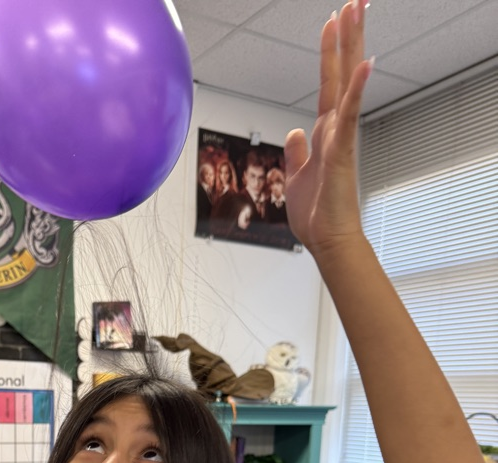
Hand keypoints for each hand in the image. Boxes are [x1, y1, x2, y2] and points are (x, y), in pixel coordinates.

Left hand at [283, 1, 372, 255]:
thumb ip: (296, 152)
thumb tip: (294, 132)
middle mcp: (335, 129)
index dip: (330, 52)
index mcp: (324, 133)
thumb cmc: (315, 215)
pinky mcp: (342, 151)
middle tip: (353, 1)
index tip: (332, 22)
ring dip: (351, 47)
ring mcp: (341, 137)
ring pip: (346, 83)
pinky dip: (357, 90)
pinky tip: (364, 64)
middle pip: (341, 73)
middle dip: (345, 36)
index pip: (328, 83)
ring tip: (356, 11)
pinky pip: (350, 115)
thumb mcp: (295, 177)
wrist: (326, 241)